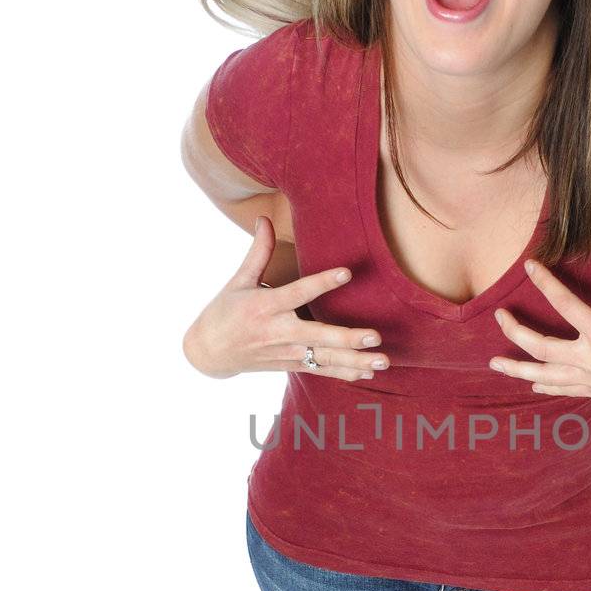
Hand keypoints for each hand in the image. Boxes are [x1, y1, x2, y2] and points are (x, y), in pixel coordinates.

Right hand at [182, 217, 388, 381]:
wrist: (208, 352)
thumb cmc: (224, 312)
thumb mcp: (238, 281)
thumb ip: (258, 252)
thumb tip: (263, 218)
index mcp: (265, 307)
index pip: (298, 293)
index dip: (322, 283)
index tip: (347, 272)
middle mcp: (278, 332)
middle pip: (318, 336)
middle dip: (348, 338)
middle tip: (375, 335)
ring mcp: (286, 353)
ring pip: (324, 359)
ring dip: (355, 361)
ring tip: (382, 361)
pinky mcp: (290, 365)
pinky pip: (321, 370)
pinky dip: (345, 372)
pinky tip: (368, 371)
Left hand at [488, 243, 590, 403]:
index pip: (564, 304)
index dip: (545, 282)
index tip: (529, 266)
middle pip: (541, 346)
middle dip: (516, 331)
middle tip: (499, 317)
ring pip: (545, 375)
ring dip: (518, 368)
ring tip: (495, 363)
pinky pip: (563, 389)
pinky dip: (545, 384)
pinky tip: (531, 381)